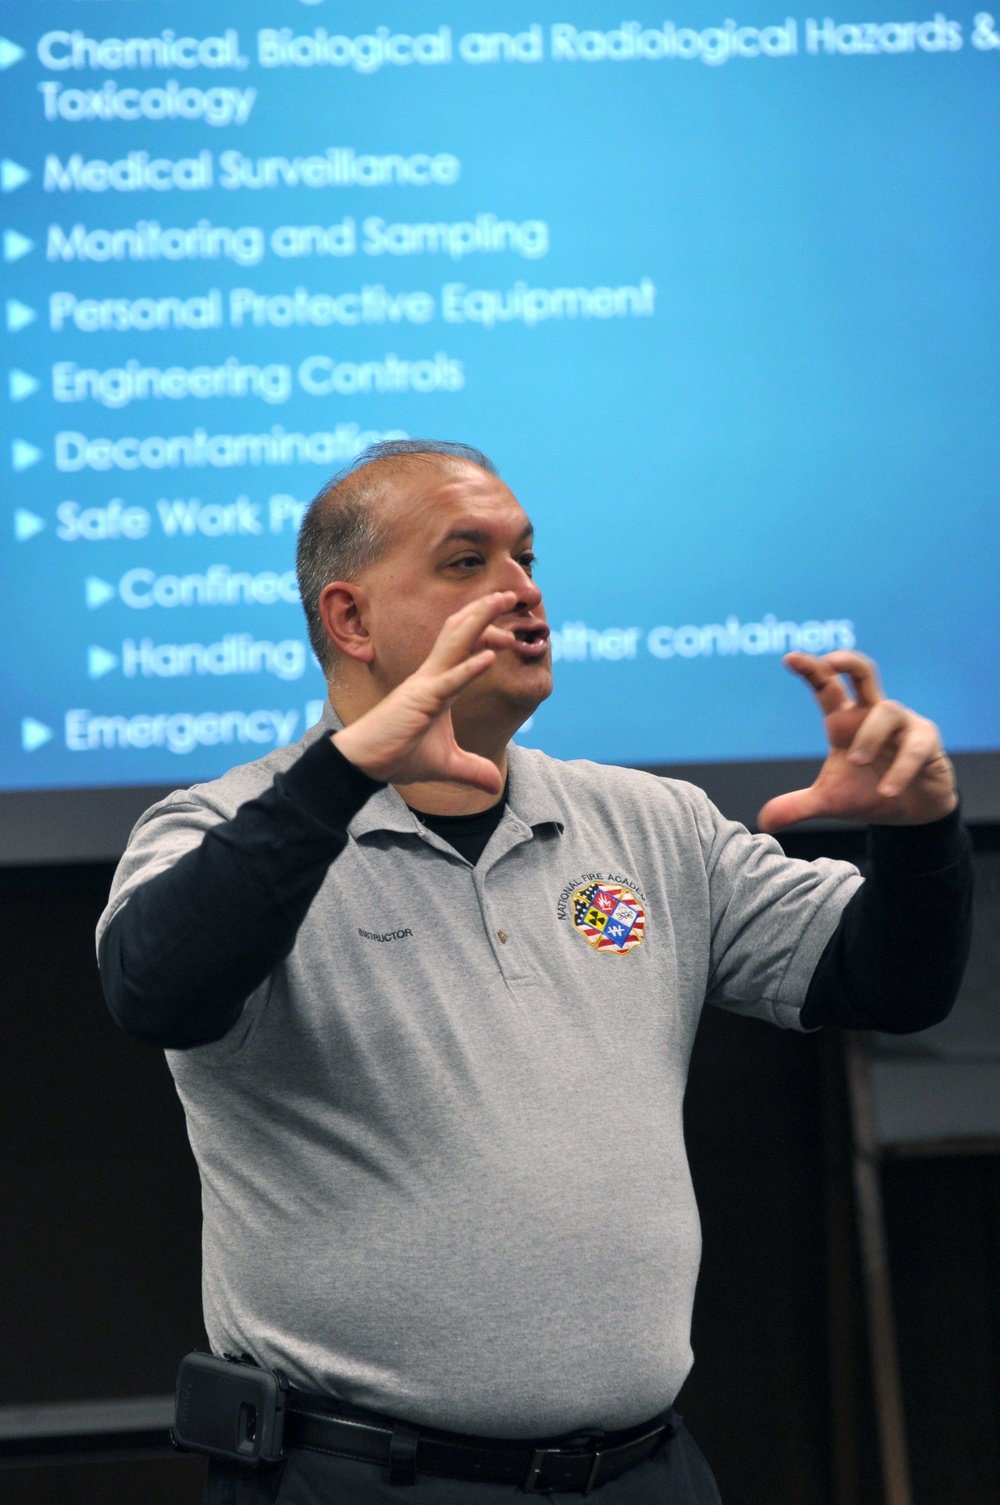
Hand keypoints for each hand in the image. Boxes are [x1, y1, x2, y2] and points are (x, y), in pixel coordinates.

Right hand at [332, 592, 517, 794]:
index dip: (487, 633)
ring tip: (503, 602)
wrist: (364, 764)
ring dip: (481, 621)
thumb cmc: (398, 756)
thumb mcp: (446, 766)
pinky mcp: (420, 702)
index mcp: (440, 685)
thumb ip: (472, 771)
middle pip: (461, 633)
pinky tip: (490, 658)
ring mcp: (425, 686)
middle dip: (485, 611)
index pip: (466, 649)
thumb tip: (495, 786)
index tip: (511, 629)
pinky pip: (449, 682)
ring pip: (456, 644)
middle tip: (510, 594)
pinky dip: (469, 669)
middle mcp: (432, 677)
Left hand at [757, 651, 956, 831]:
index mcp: (844, 721)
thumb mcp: (828, 802)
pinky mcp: (927, 741)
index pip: (826, 688)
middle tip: (831, 660)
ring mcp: (902, 724)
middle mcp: (872, 715)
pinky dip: (899, 768)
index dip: (810, 670)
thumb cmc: (868, 794)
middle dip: (848, 662)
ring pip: (886, 711)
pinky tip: (887, 790)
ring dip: (869, 736)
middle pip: (862, 673)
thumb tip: (764, 822)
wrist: (911, 813)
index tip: (789, 657)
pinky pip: (914, 747)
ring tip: (857, 763)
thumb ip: (798, 807)